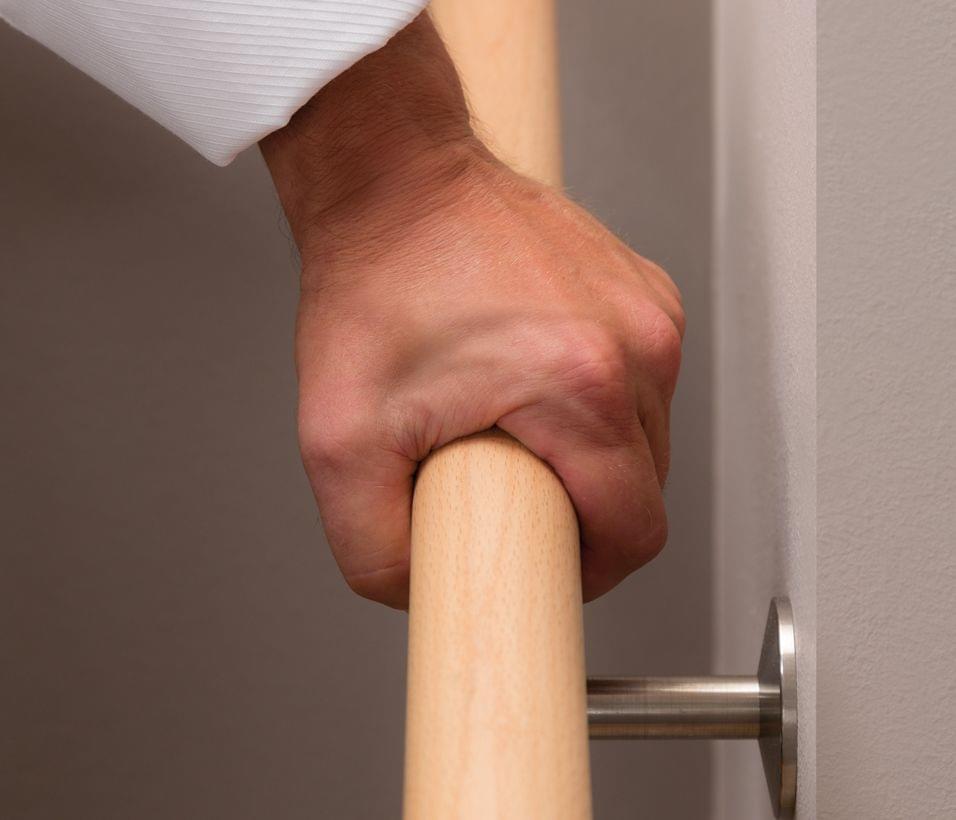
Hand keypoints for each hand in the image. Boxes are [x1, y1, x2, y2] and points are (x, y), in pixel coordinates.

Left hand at [260, 14, 683, 608]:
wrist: (394, 179)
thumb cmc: (372, 283)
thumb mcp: (339, 440)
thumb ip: (373, 548)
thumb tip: (424, 587)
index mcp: (580, 385)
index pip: (635, 531)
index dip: (592, 569)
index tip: (547, 560)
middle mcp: (635, 342)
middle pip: (644, 486)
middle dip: (583, 510)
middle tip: (511, 487)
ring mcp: (647, 310)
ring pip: (645, 435)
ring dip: (592, 455)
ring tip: (520, 428)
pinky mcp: (641, 290)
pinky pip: (639, 381)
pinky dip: (596, 402)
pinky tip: (537, 381)